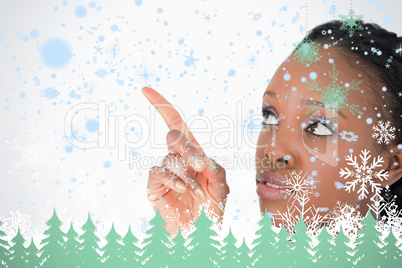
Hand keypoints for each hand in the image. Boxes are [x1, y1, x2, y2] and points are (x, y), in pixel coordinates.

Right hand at [141, 87, 229, 235]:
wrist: (198, 234)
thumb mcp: (222, 189)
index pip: (176, 123)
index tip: (145, 90)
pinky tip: (183, 191)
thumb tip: (205, 160)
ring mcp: (165, 170)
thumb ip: (217, 172)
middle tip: (201, 166)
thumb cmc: (211, 211)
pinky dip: (174, 180)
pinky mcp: (154, 184)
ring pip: (171, 159)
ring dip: (188, 177)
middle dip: (188, 149)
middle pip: (175, 136)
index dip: (161, 105)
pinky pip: (160, 172)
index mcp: (194, 154)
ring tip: (199, 195)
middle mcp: (178, 158)